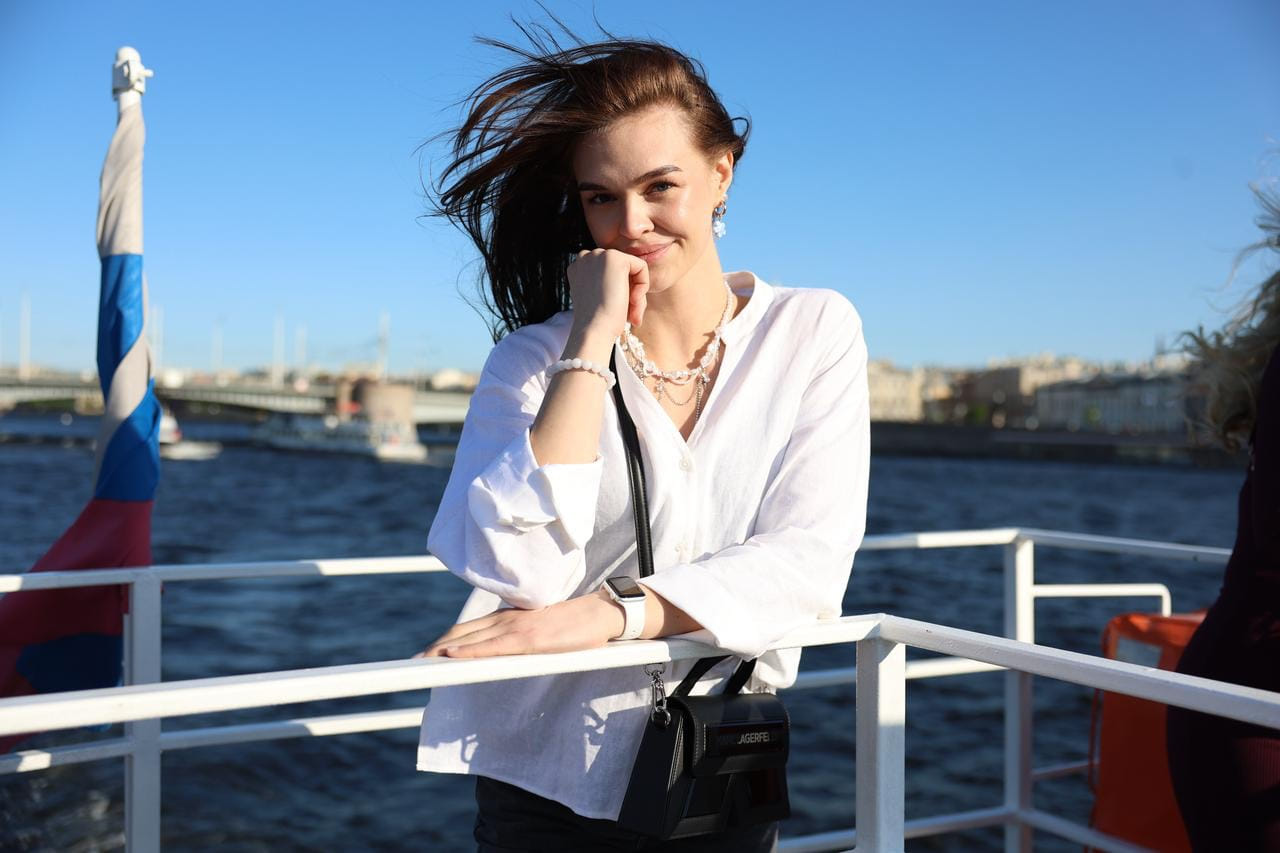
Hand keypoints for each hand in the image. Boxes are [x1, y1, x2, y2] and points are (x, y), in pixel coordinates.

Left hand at [413, 590, 624, 658]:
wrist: (599, 613)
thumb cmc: (573, 625)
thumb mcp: (539, 630)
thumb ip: (518, 639)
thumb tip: (503, 656)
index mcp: (507, 618)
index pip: (468, 628)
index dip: (444, 640)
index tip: (425, 652)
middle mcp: (506, 619)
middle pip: (461, 632)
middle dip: (435, 648)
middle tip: (412, 662)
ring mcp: (515, 628)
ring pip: (470, 638)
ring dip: (442, 650)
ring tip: (421, 662)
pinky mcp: (528, 639)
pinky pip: (492, 647)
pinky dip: (469, 651)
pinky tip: (452, 656)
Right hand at [567, 248, 648, 338]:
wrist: (595, 329)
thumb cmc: (601, 322)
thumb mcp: (603, 299)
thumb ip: (612, 285)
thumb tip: (634, 283)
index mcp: (578, 268)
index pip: (610, 273)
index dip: (620, 292)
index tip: (618, 312)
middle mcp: (585, 257)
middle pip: (622, 270)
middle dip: (630, 292)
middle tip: (630, 316)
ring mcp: (598, 255)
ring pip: (632, 269)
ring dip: (637, 293)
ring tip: (632, 313)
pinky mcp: (614, 257)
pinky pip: (641, 267)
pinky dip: (643, 285)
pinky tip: (633, 301)